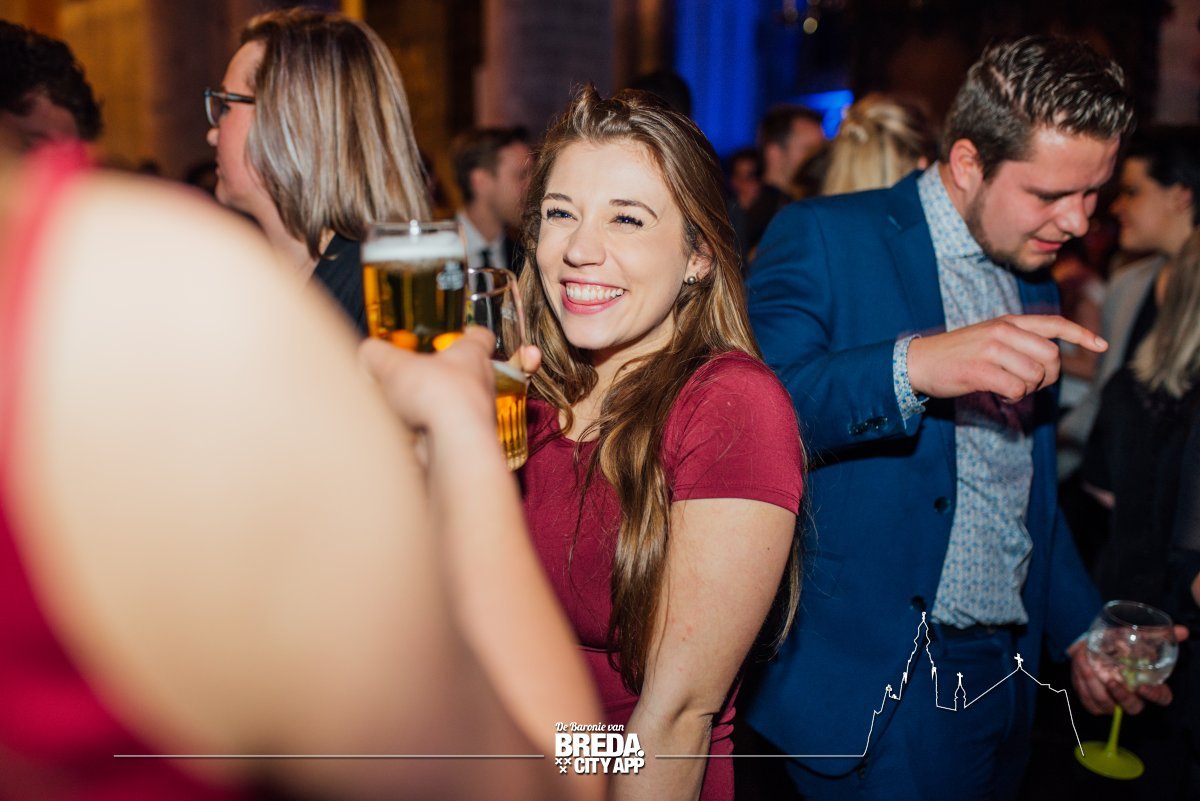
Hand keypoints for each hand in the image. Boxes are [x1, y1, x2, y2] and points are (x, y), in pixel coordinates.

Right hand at [359, 327, 499, 432]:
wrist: (453, 444)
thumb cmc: (439, 397)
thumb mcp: (392, 364)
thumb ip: (377, 354)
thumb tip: (368, 354)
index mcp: (471, 356)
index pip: (480, 338)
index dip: (470, 335)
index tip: (464, 333)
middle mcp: (481, 386)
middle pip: (466, 374)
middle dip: (441, 376)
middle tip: (418, 375)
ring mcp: (476, 417)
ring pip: (455, 407)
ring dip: (433, 408)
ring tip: (404, 410)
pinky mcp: (465, 443)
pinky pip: (445, 434)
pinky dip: (426, 434)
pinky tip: (407, 435)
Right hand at [906, 314, 1106, 401]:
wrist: (918, 361)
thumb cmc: (956, 354)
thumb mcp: (988, 337)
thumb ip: (1018, 342)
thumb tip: (1050, 361)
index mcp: (1007, 321)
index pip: (1054, 324)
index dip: (1081, 335)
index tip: (1101, 346)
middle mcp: (1003, 332)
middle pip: (1051, 356)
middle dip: (1048, 377)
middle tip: (1030, 384)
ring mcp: (992, 350)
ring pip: (1035, 375)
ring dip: (1028, 389)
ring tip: (1009, 388)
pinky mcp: (981, 370)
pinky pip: (1016, 389)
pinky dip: (1014, 397)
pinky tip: (1001, 394)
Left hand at [1068, 625, 1188, 714]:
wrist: (1094, 645)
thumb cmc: (1120, 644)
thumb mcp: (1138, 637)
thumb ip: (1158, 635)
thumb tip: (1182, 631)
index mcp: (1150, 685)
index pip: (1161, 698)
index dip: (1154, 696)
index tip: (1143, 687)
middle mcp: (1133, 697)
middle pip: (1133, 707)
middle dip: (1121, 697)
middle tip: (1111, 682)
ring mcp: (1113, 703)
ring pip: (1105, 704)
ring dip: (1092, 683)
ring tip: (1084, 661)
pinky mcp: (1094, 703)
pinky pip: (1088, 701)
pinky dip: (1080, 683)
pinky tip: (1078, 666)